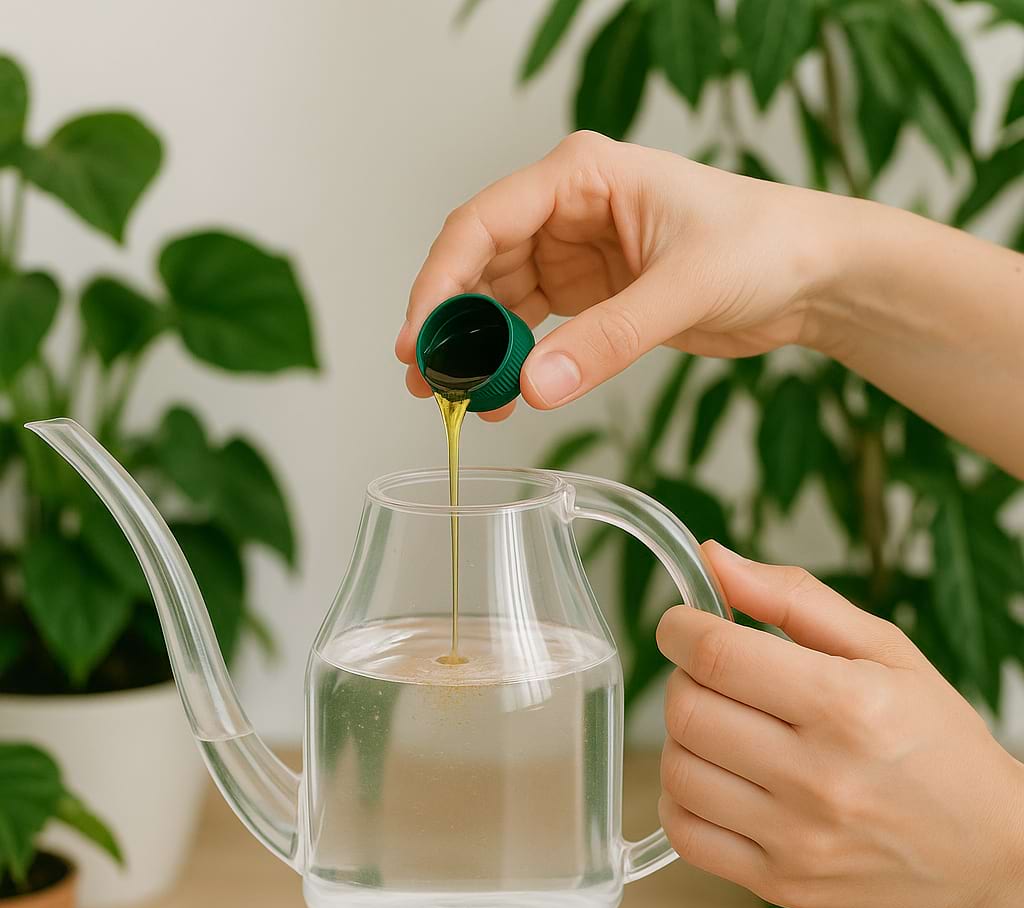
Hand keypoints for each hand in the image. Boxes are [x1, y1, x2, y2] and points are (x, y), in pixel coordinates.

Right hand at [396, 131, 845, 418]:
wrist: (814, 275)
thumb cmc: (765, 245)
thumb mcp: (683, 288)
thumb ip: (606, 340)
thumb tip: (534, 387)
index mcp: (580, 176)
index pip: (482, 223)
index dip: (441, 282)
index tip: (421, 338)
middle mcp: (567, 210)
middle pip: (479, 264)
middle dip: (451, 324)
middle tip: (429, 381)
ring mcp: (575, 253)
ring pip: (500, 302)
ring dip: (478, 350)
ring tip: (458, 399)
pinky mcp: (591, 295)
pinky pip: (534, 329)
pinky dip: (515, 363)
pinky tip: (505, 396)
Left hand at [657, 541, 1023, 907]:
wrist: (990, 855)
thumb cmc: (936, 742)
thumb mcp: (885, 649)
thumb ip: (790, 596)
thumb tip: (712, 558)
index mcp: (847, 705)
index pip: (717, 655)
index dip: (680, 628)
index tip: (682, 624)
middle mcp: (819, 777)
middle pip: (687, 710)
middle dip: (684, 678)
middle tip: (712, 675)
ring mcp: (796, 839)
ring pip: (677, 770)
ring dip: (682, 736)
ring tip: (722, 726)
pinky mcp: (780, 885)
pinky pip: (685, 831)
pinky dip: (682, 796)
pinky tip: (715, 777)